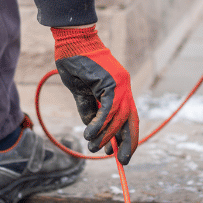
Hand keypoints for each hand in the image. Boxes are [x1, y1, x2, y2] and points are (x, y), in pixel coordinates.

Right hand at [51, 25, 139, 163]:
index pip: (127, 117)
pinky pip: (108, 110)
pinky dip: (99, 125)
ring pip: (118, 118)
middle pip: (131, 120)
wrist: (72, 41)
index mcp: (119, 88)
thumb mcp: (81, 91)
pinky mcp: (111, 82)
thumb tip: (91, 128)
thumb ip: (88, 108)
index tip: (118, 153)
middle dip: (127, 142)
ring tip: (94, 149)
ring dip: (106, 136)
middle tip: (121, 161)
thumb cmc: (75, 62)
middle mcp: (124, 87)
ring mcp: (120, 84)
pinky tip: (90, 136)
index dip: (124, 136)